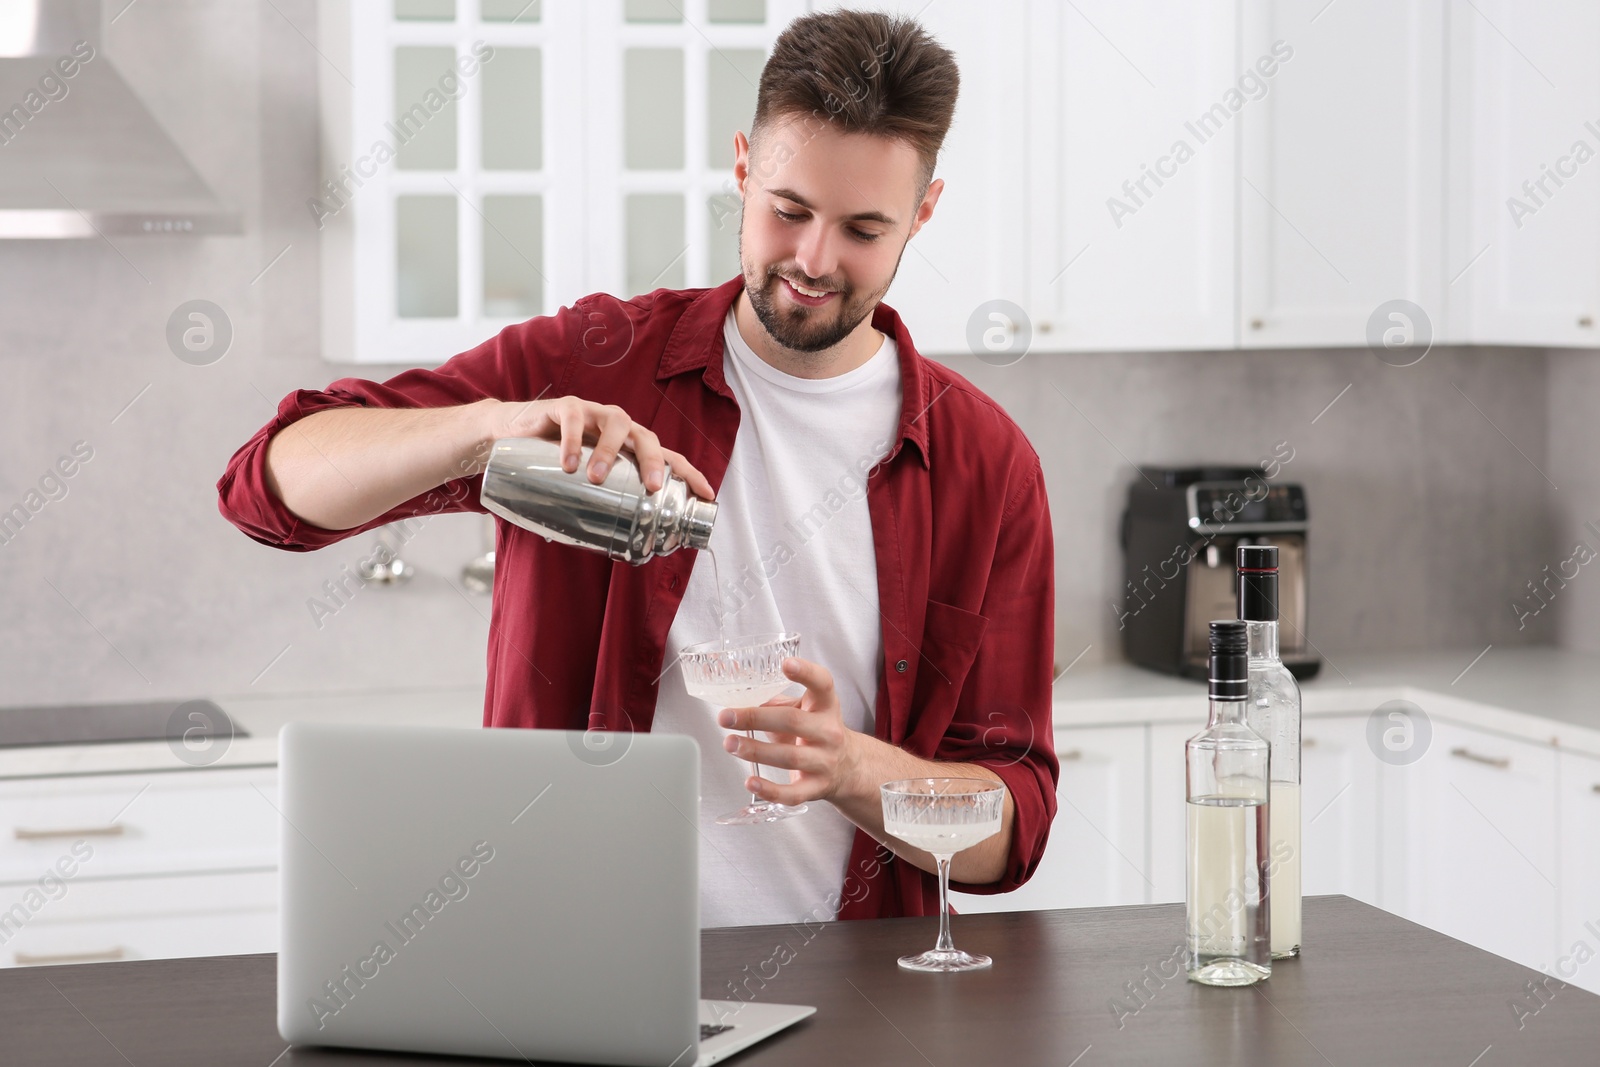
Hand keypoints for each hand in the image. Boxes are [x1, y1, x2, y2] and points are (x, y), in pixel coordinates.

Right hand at [485, 395, 714, 497]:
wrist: (512, 435)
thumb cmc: (555, 461)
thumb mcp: (583, 482)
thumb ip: (598, 504)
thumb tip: (611, 549)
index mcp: (628, 446)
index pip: (668, 456)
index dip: (688, 473)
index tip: (707, 494)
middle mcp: (618, 427)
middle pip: (647, 437)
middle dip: (655, 462)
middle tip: (652, 488)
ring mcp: (593, 413)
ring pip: (615, 423)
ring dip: (609, 451)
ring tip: (595, 477)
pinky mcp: (565, 407)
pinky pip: (574, 418)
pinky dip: (573, 439)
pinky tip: (568, 462)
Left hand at [716, 657, 862, 805]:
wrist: (848, 767)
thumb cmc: (817, 731)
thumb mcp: (805, 709)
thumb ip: (775, 701)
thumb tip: (736, 695)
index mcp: (826, 705)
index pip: (822, 683)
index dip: (806, 672)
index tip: (786, 664)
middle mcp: (829, 731)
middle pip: (793, 721)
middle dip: (755, 718)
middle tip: (726, 716)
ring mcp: (825, 761)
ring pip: (789, 757)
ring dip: (755, 751)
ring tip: (730, 743)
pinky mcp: (817, 787)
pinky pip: (793, 793)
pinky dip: (770, 790)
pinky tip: (750, 782)